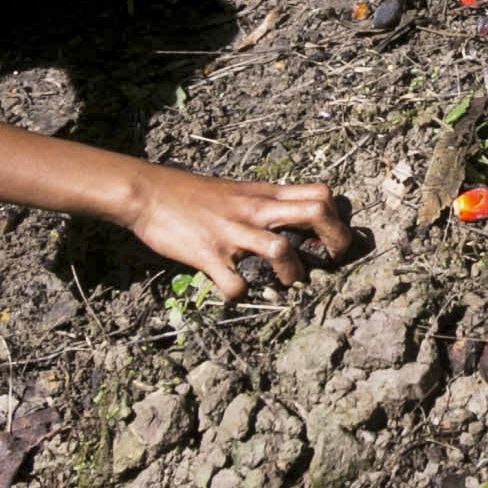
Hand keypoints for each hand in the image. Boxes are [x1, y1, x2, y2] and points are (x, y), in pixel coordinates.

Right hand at [126, 166, 350, 299]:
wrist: (148, 192)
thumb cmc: (193, 195)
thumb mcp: (238, 191)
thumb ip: (266, 204)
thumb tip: (295, 222)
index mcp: (265, 194)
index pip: (321, 194)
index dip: (339, 219)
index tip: (332, 241)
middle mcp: (255, 210)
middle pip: (317, 212)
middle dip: (337, 242)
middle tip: (329, 263)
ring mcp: (232, 232)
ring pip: (281, 250)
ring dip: (293, 275)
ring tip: (286, 284)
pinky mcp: (208, 253)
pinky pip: (234, 283)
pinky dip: (240, 295)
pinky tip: (236, 293)